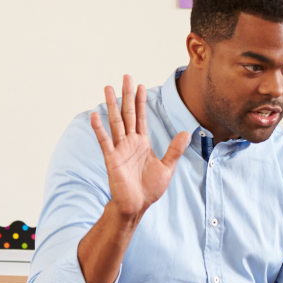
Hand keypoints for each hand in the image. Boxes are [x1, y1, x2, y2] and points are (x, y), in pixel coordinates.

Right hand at [90, 75, 190, 219]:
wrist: (137, 205)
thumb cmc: (149, 189)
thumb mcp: (167, 167)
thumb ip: (175, 150)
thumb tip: (187, 133)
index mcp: (142, 143)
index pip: (141, 117)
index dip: (140, 102)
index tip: (140, 85)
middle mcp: (130, 143)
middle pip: (128, 114)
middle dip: (127, 96)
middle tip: (125, 77)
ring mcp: (120, 149)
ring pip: (115, 122)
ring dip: (111, 105)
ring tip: (108, 88)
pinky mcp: (112, 159)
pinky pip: (105, 141)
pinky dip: (99, 129)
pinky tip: (95, 115)